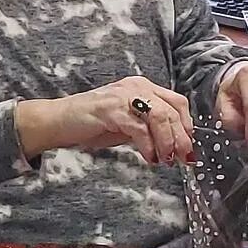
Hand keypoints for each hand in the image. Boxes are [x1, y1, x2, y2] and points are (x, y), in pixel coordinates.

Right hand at [15, 76, 195, 164]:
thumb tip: (175, 146)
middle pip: (172, 110)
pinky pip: (139, 128)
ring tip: (165, 160)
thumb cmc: (92, 124)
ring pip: (159, 117)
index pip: (177, 103)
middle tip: (183, 159)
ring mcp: (123, 96)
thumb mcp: (128, 124)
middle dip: (182, 138)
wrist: (58, 121)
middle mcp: (136, 86)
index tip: (189, 149)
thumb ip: (149, 129)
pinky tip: (149, 158)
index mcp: (143, 87)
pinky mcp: (111, 109)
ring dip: (167, 142)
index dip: (187, 126)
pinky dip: (148, 146)